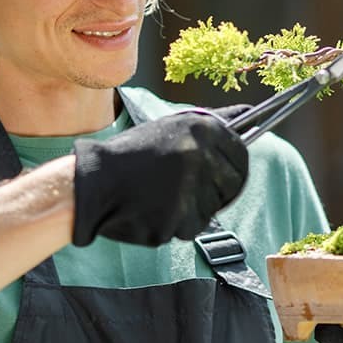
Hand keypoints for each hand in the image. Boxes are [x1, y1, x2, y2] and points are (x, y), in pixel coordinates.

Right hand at [71, 109, 247, 246]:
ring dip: (192, 208)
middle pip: (232, 185)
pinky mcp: (173, 220)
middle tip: (186, 187)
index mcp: (201, 129)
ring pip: (211, 210)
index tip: (221, 170)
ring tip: (162, 195)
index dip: (235, 165)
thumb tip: (250, 113)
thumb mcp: (174, 127)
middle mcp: (199, 157)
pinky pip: (187, 229)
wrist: (93, 181)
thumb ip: (213, 124)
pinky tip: (153, 209)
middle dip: (216, 190)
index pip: (242, 155)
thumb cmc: (134, 154)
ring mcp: (187, 190)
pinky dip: (174, 224)